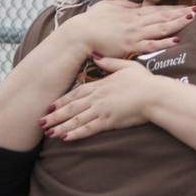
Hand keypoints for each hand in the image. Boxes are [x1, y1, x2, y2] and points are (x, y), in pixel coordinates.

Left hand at [40, 57, 162, 140]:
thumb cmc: (144, 81)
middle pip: (71, 107)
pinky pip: (88, 129)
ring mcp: (101, 110)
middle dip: (54, 116)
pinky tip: (65, 138)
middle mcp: (97, 98)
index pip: (76, 93)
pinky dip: (75, 134)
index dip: (61, 100)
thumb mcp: (127, 66)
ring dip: (60, 126)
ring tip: (48, 133)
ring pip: (76, 119)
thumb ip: (109, 63)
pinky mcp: (108, 121)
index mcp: (101, 85)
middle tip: (40, 122)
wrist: (155, 95)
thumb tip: (96, 56)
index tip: (50, 106)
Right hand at [63, 0, 195, 58]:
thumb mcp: (110, 7)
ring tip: (192, 19)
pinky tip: (176, 40)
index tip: (188, 5)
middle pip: (163, 17)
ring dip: (178, 24)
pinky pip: (151, 45)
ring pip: (161, 28)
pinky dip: (164, 42)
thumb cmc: (92, 21)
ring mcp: (135, 34)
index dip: (174, 8)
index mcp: (132, 13)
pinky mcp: (131, 46)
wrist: (80, 35)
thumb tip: (139, 6)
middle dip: (181, 13)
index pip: (158, 10)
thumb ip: (126, 7)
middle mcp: (137, 22)